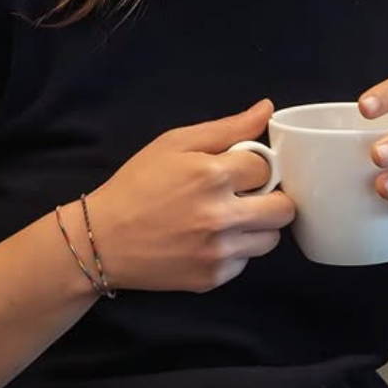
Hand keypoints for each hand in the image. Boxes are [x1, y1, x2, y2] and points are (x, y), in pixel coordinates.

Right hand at [84, 100, 295, 293]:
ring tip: (227, 217)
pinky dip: (235, 249)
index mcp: (212, 175)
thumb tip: (266, 109)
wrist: (103, 239)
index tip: (238, 168)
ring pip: (270, 239)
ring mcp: (219, 252)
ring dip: (257, 226)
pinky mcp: (214, 278)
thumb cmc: (137, 184)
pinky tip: (208, 238)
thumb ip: (226, 128)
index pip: (266, 167)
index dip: (253, 165)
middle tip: (245, 194)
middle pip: (283, 209)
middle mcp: (221, 216)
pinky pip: (246, 262)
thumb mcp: (174, 143)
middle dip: (270, 196)